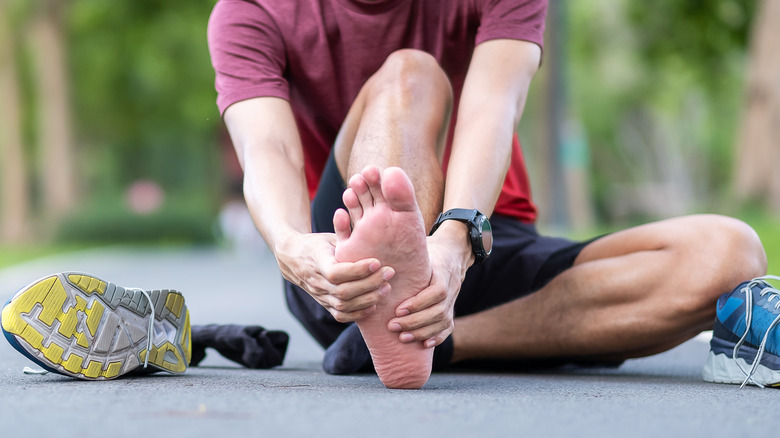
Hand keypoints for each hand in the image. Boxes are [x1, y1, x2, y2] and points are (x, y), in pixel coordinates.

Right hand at [275, 232, 394, 322]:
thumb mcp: (328, 237)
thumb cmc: (316, 245)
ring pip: (343, 305)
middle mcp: (316, 282)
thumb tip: (356, 216)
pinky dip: (358, 314)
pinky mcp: (324, 304)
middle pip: (343, 291)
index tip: (377, 262)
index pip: (336, 272)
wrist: (293, 259)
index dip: (357, 270)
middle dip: (370, 284)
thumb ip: (343, 234)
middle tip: (389, 273)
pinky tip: (374, 305)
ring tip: (386, 288)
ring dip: (368, 299)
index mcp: (316, 261)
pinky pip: (340, 315)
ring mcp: (319, 296)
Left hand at [386, 228, 471, 347]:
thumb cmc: (429, 250)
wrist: (454, 252)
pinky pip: (449, 327)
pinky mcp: (452, 309)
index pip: (436, 291)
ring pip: (443, 321)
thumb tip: (377, 258)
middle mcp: (452, 287)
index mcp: (443, 271)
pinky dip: (437, 337)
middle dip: (415, 321)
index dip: (419, 303)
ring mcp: (453, 299)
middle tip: (393, 326)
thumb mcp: (420, 248)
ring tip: (402, 337)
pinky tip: (424, 344)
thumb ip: (404, 254)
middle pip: (438, 310)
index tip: (398, 310)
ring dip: (422, 332)